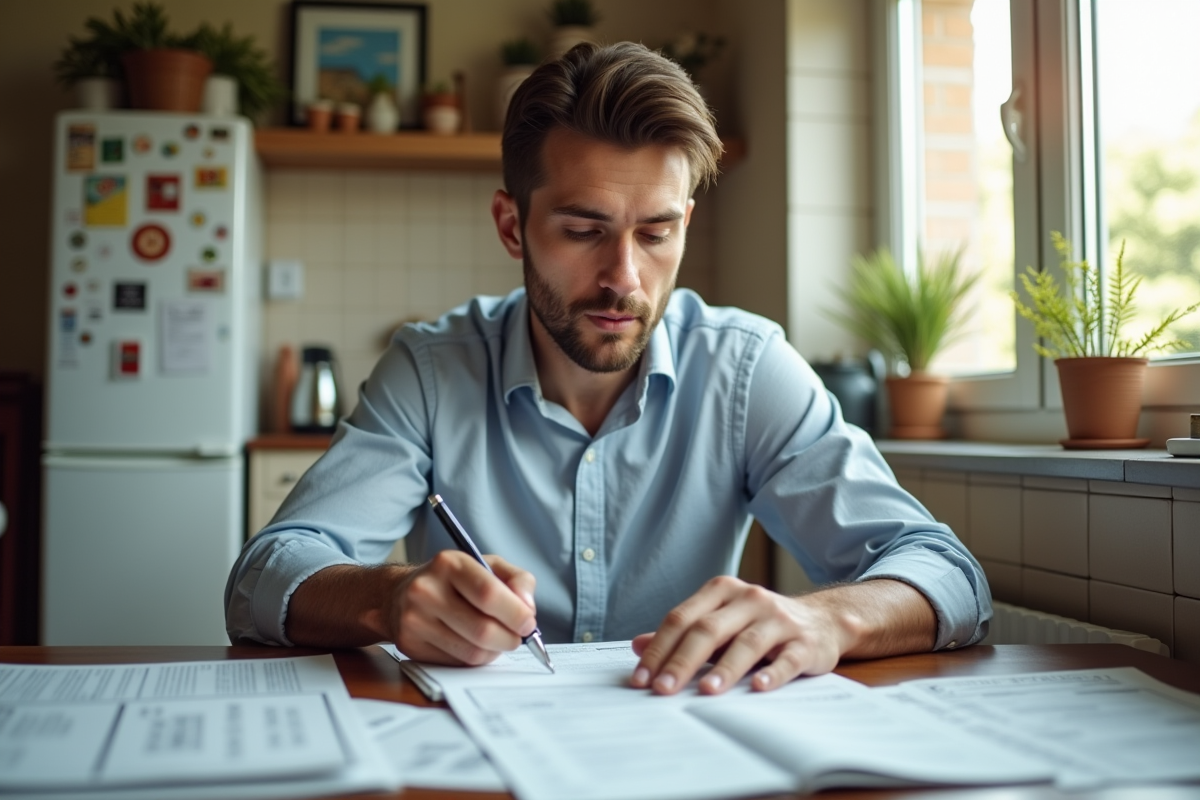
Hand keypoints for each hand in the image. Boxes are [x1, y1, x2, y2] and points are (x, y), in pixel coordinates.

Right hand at [385, 551, 537, 665]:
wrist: (400, 593)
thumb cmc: (454, 580)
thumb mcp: (487, 566)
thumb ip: (517, 580)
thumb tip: (528, 608)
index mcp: (449, 563)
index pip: (488, 593)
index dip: (515, 613)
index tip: (528, 622)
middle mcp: (426, 590)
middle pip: (482, 629)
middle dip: (510, 638)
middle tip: (518, 637)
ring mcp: (414, 620)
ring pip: (472, 652)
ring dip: (494, 651)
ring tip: (496, 639)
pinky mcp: (410, 645)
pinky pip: (457, 664)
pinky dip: (475, 659)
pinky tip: (473, 644)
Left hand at [629, 576, 857, 694]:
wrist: (822, 621)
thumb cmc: (759, 626)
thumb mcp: (719, 623)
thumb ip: (681, 634)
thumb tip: (637, 645)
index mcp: (721, 591)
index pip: (682, 618)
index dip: (659, 648)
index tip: (641, 678)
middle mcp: (749, 599)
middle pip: (708, 629)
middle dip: (682, 661)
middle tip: (663, 690)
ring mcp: (778, 619)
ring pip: (746, 643)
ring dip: (724, 668)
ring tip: (706, 691)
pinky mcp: (804, 643)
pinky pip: (787, 659)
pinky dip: (772, 673)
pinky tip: (758, 687)